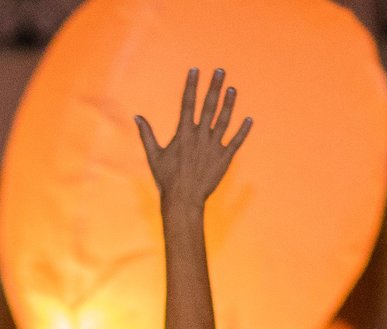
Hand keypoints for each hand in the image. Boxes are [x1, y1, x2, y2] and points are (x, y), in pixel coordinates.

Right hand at [136, 68, 251, 212]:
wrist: (183, 200)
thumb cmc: (166, 179)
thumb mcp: (154, 155)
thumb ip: (147, 134)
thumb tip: (137, 117)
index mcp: (183, 133)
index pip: (188, 103)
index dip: (192, 85)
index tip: (195, 70)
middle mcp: (200, 136)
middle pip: (209, 105)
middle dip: (215, 87)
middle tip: (221, 71)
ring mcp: (213, 146)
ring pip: (224, 120)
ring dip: (229, 103)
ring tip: (232, 89)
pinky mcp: (224, 158)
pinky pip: (236, 141)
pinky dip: (243, 131)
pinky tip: (249, 119)